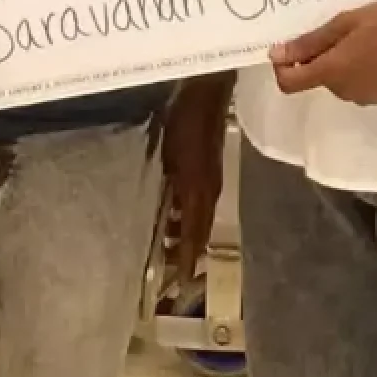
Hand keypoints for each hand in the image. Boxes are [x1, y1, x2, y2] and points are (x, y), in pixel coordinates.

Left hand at [159, 77, 230, 285]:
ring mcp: (211, 180)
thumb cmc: (186, 121)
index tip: (177, 284)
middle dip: (185, 253)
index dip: (185, 260)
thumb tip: (168, 220)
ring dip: (184, 235)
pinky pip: (198, 204)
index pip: (194, 237)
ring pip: (199, 219)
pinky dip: (186, 217)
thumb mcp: (171, 157)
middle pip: (199, 232)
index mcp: (200, 191)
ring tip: (165, 247)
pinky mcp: (208, 169)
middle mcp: (209, 191)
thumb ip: (171, 189)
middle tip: (168, 272)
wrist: (207, 92)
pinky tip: (172, 215)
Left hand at [269, 0, 376, 107]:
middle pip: (316, 79)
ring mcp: (364, 98)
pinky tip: (373, 51)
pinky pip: (355, 86)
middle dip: (318, 58)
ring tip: (360, 38)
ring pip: (336, 82)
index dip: (282, 67)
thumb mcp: (345, 22)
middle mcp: (345, 92)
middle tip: (339, 31)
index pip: (290, 84)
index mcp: (333, 72)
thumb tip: (276, 55)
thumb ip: (309, 42)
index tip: (287, 48)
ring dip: (338, 64)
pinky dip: (355, 71)